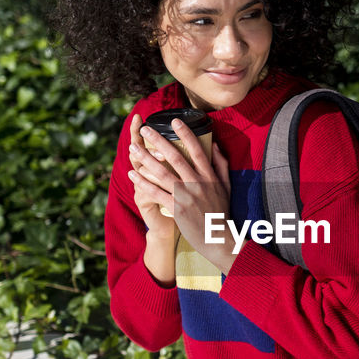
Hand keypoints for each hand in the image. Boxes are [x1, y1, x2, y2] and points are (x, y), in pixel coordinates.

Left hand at [131, 117, 236, 273]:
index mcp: (209, 176)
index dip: (185, 134)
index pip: (196, 150)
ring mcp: (186, 196)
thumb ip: (221, 164)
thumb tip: (213, 145)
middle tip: (145, 129)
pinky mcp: (177, 208)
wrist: (218, 237)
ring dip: (146, 159)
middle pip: (175, 157)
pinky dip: (144, 183)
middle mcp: (197, 183)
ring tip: (133, 148)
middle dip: (158, 141)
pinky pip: (157, 192)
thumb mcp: (226, 185)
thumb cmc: (221, 211)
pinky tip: (132, 174)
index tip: (174, 121)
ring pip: (163, 173)